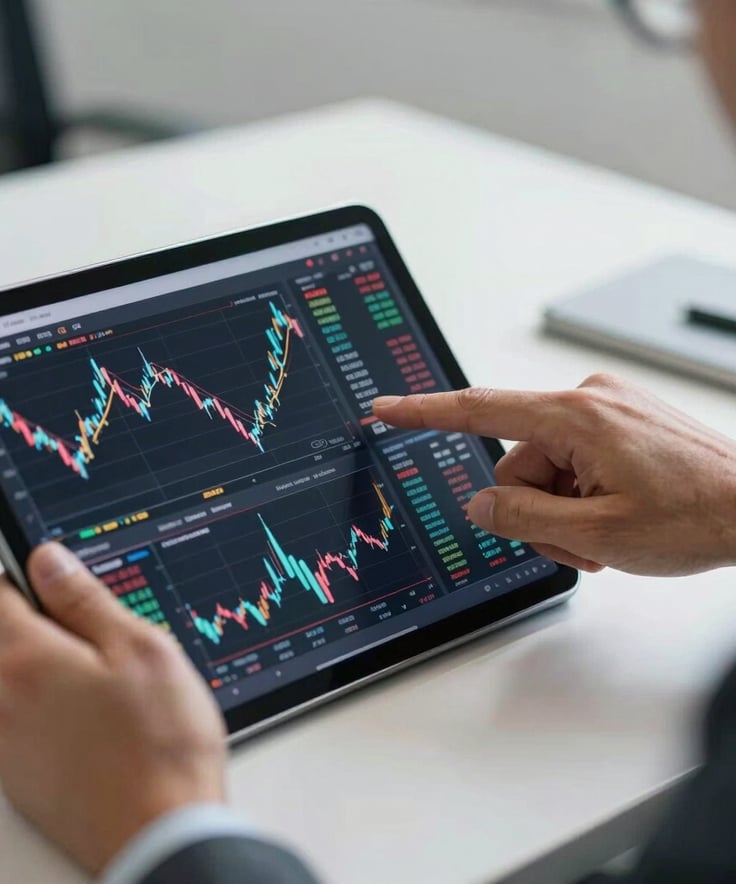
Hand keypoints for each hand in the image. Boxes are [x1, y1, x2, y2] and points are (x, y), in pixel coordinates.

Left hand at [0, 543, 226, 873]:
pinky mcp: (22, 784)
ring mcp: (9, 749)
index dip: (26, 582)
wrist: (162, 832)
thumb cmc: (160, 743)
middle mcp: (3, 705)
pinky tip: (110, 736)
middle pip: (12, 646)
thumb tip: (48, 561)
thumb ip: (84, 598)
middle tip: (117, 656)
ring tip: (121, 702)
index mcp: (27, 662)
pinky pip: (32, 732)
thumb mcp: (139, 647)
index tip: (59, 589)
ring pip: (25, 690)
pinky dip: (61, 724)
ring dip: (61, 684)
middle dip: (57, 640)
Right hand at [373, 374, 735, 575]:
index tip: (386, 409)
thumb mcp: (597, 533)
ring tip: (602, 539)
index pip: (479, 410)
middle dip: (534, 510)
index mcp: (576, 415)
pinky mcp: (618, 423)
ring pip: (545, 469)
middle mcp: (587, 400)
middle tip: (576, 544)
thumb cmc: (699, 514)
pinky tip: (612, 519)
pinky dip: (581, 497)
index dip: (423, 413)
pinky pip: (573, 461)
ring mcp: (605, 409)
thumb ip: (523, 518)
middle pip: (516, 462)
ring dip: (561, 511)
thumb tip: (480, 503)